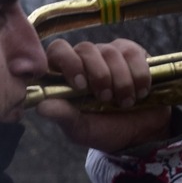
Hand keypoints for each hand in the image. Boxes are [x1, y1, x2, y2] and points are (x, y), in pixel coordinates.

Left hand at [34, 38, 171, 152]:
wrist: (141, 134)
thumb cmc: (106, 129)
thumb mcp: (81, 129)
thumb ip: (63, 116)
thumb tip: (41, 107)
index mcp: (66, 75)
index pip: (58, 51)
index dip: (68, 62)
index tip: (80, 85)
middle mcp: (85, 59)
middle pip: (86, 48)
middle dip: (99, 75)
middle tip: (106, 98)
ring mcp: (109, 53)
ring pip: (111, 52)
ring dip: (121, 81)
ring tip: (125, 102)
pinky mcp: (133, 54)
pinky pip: (133, 53)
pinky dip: (138, 75)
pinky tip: (141, 92)